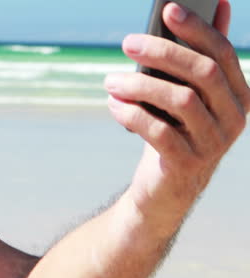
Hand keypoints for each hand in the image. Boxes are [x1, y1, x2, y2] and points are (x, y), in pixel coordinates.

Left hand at [103, 1, 249, 235]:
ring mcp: (213, 143)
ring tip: (110, 80)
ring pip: (180, 100)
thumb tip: (217, 4)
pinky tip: (113, 104)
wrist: (164, 189)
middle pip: (202, 73)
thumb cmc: (175, 132)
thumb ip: (200, 56)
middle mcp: (234, 118)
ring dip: (139, 85)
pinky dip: (132, 113)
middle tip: (127, 43)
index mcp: (239, 95)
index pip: (222, 54)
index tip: (168, 9)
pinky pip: (159, 132)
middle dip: (163, 52)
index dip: (197, 28)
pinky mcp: (187, 164)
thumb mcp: (188, 95)